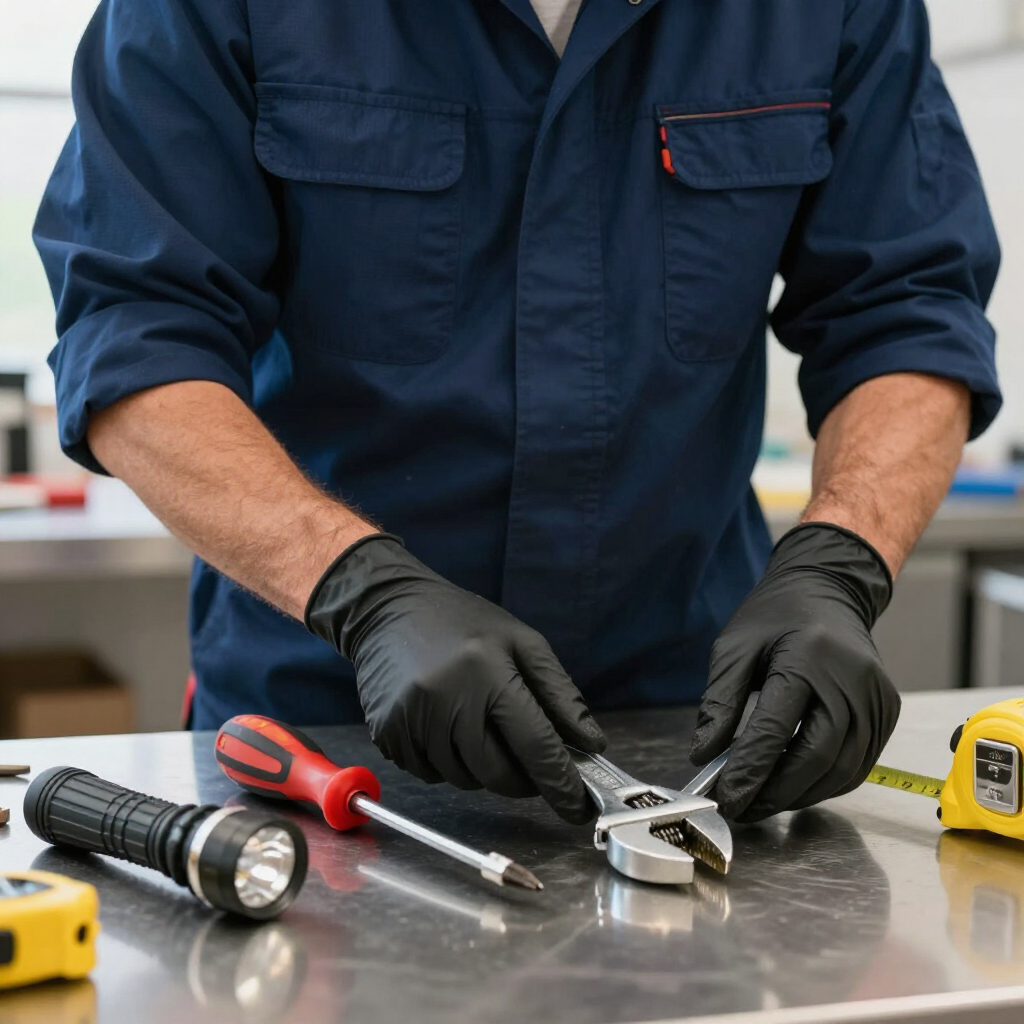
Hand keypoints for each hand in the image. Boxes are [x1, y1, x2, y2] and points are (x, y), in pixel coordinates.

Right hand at [306, 534, 604, 822]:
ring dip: (483, 768)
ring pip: (465, 779)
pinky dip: (449, 763)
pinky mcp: (388, 734)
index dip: (561, 782)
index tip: (579, 808)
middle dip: (522, 778)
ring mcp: (412, 719)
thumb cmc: (462, 623)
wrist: (388, 608)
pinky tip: (447, 727)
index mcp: (487, 671)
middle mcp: (446, 698)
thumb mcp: (522, 642)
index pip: (534, 744)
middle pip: (498, 773)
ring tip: (478, 724)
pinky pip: (432, 774)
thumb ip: (559, 695)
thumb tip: (591, 744)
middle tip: (529, 760)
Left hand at [690, 523, 900, 821]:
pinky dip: (824, 783)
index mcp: (806, 657)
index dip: (749, 770)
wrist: (828, 590)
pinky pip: (857, 764)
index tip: (725, 797)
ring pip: (842, 770)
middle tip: (743, 808)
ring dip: (800, 795)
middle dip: (776, 792)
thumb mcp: (734, 647)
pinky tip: (793, 785)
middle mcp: (850, 680)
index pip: (776, 728)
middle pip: (817, 757)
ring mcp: (876, 698)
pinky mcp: (886, 711)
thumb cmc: (776, 616)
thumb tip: (705, 755)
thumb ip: (719, 702)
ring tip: (763, 802)